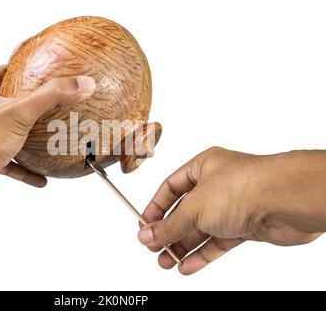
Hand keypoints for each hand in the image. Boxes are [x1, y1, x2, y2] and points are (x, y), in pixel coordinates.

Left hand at [0, 66, 95, 203]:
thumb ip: (51, 96)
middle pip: (6, 107)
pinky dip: (27, 173)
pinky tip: (42, 179)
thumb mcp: (20, 111)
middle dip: (26, 107)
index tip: (27, 66)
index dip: (11, 68)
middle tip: (48, 106)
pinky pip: (13, 167)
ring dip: (29, 142)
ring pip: (12, 139)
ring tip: (50, 143)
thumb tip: (83, 84)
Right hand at [137, 147, 325, 274]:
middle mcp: (217, 184)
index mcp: (203, 167)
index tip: (144, 226)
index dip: (156, 207)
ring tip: (166, 262)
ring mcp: (232, 205)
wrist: (286, 201)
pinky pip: (218, 241)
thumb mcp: (195, 207)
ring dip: (183, 246)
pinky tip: (188, 265)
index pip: (171, 187)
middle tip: (154, 248)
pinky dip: (202, 253)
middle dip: (169, 232)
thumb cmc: (244, 187)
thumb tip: (147, 235)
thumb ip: (170, 225)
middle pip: (185, 211)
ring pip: (201, 228)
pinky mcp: (246, 225)